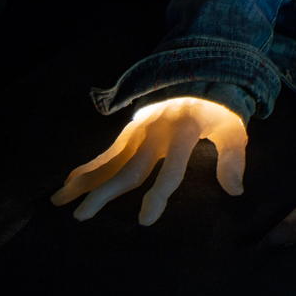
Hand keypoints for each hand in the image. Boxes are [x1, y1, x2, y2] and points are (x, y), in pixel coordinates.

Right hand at [50, 97, 246, 224]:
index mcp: (184, 134)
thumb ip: (233, 160)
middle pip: (128, 169)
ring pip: (108, 160)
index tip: (144, 221)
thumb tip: (236, 191)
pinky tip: (69, 183)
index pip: (170, 171)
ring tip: (59, 200)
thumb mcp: (234, 130)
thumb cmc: (219, 111)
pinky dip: (88, 167)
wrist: (200, 74)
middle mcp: (156, 133)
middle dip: (104, 193)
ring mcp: (139, 130)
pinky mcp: (130, 130)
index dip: (157, 196)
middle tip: (82, 216)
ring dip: (83, 180)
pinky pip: (107, 152)